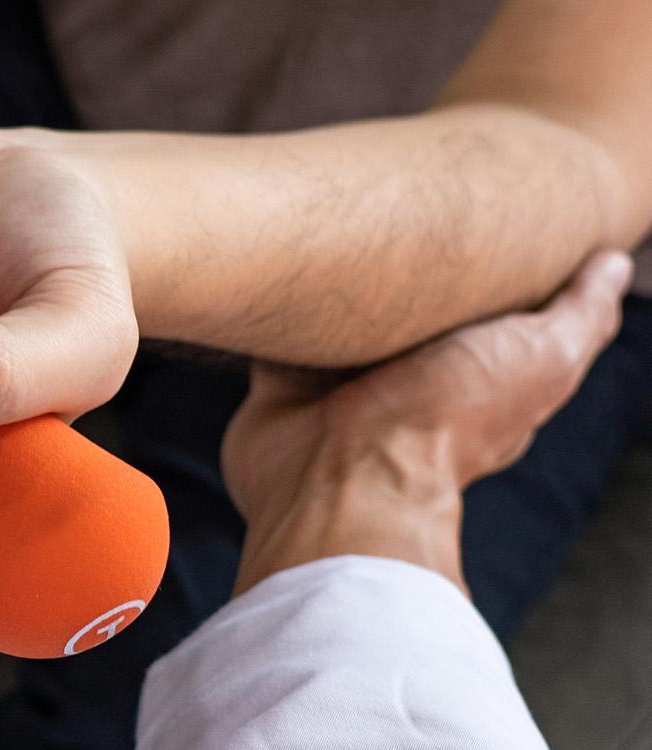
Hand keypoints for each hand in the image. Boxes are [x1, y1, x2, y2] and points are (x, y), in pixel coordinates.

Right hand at [221, 252, 631, 593]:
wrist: (341, 475)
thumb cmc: (447, 419)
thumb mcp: (543, 356)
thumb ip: (581, 314)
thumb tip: (614, 264)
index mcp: (481, 377)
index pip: (497, 318)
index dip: (496, 274)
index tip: (491, 221)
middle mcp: (413, 381)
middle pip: (413, 313)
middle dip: (409, 268)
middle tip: (404, 202)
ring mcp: (344, 384)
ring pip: (343, 318)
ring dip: (339, 281)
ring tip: (337, 216)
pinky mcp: (285, 383)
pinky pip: (278, 335)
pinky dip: (277, 306)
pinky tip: (280, 261)